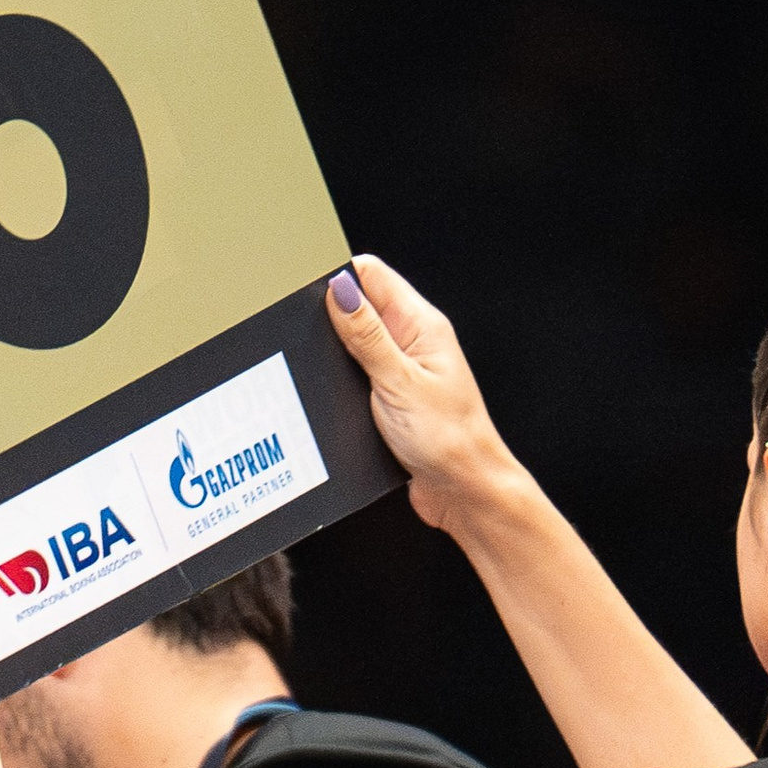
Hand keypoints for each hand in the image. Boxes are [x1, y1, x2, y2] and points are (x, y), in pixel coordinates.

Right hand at [327, 256, 521, 537]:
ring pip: (355, 343)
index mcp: (422, 324)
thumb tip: (338, 290)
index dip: (338, 277)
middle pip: (360, 306)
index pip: (372, 274)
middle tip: (302, 331)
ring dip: (334, 352)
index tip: (305, 289)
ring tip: (313, 362)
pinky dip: (340, 380)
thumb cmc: (449, 439)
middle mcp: (413, 341)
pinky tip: (327, 392)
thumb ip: (366, 335)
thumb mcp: (398, 381)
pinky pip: (357, 375)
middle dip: (328, 315)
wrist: (465, 492)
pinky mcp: (391, 398)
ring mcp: (402, 370)